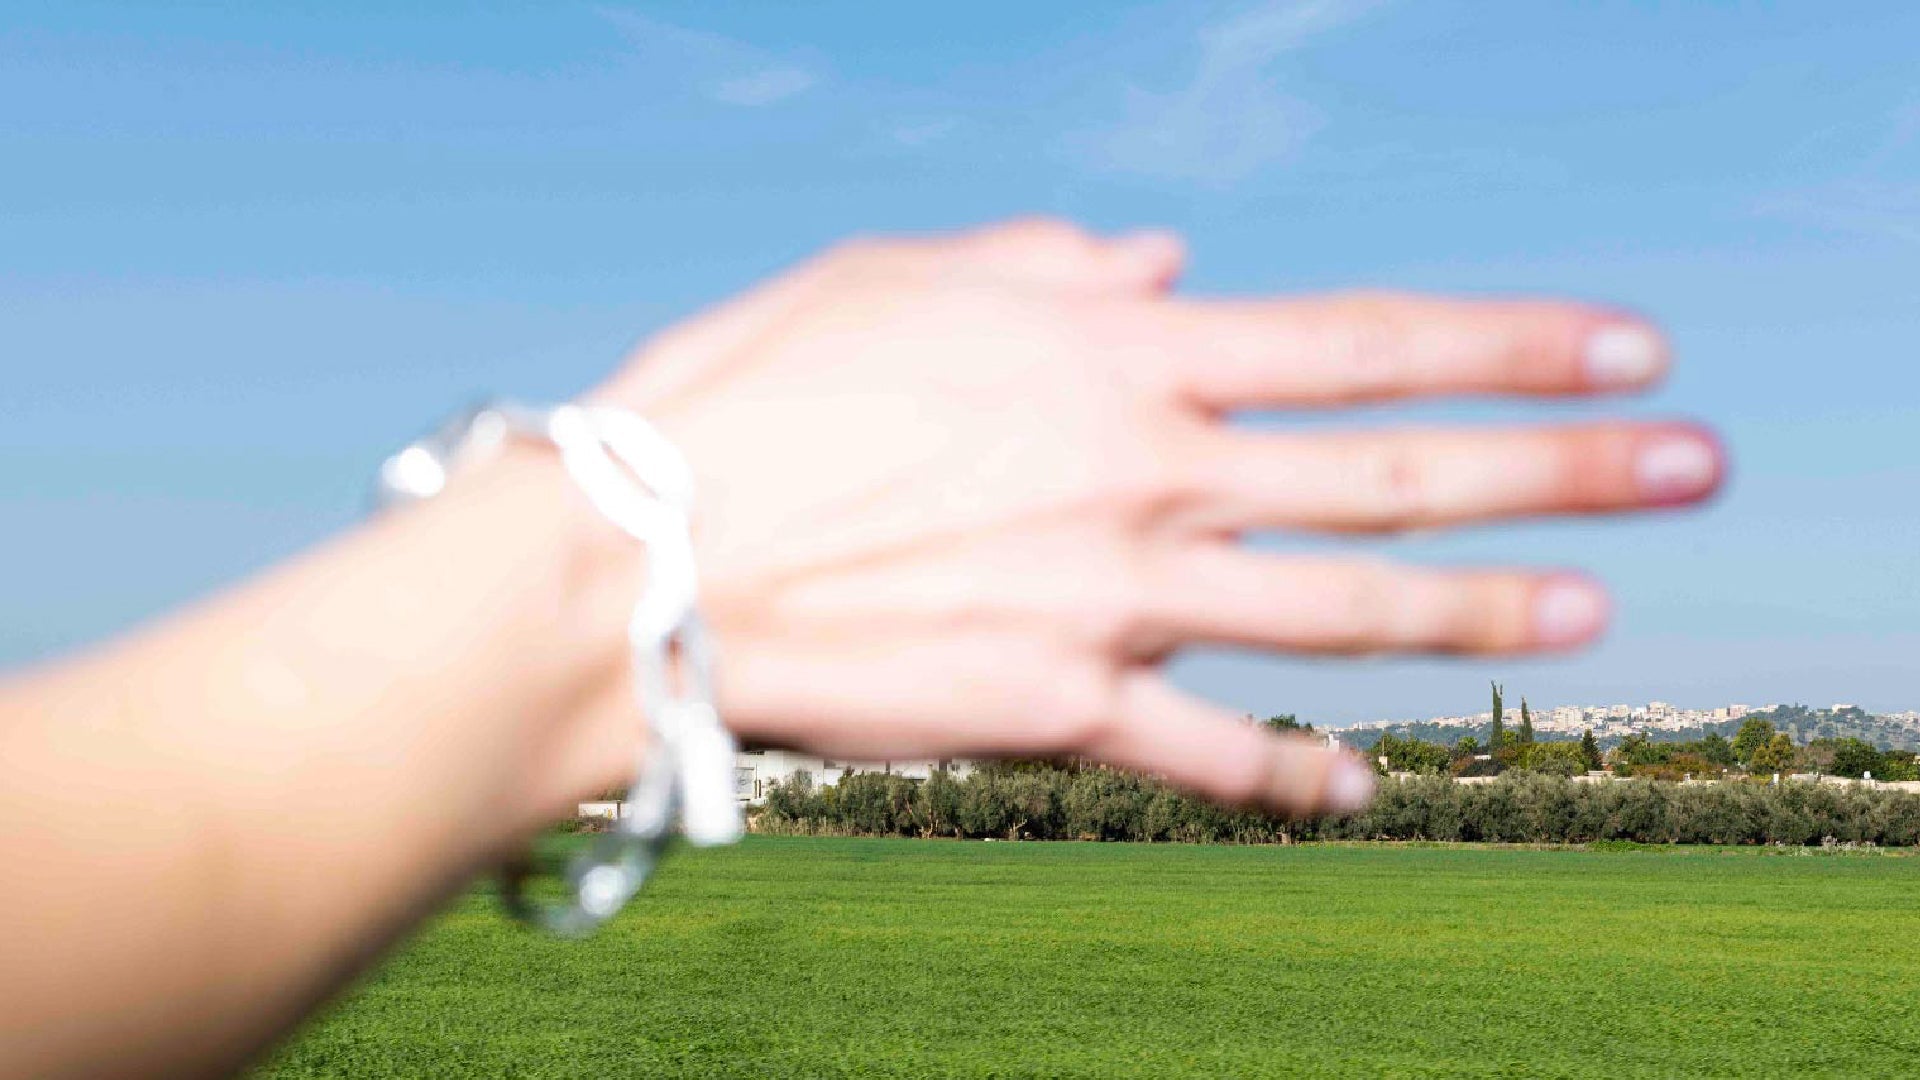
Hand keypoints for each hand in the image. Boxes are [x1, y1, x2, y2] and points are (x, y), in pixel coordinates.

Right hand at [584, 219, 1722, 815]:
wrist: (647, 557)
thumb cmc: (756, 390)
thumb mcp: (902, 275)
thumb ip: (1051, 264)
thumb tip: (1170, 261)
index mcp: (1117, 360)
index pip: (1362, 342)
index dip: (1508, 339)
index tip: (1624, 344)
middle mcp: (1148, 478)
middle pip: (1399, 473)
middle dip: (1566, 465)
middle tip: (1698, 461)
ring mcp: (1115, 603)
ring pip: (1341, 613)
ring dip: (1483, 611)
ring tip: (1599, 614)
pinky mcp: (1057, 711)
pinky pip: (1205, 755)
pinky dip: (1290, 777)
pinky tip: (1363, 788)